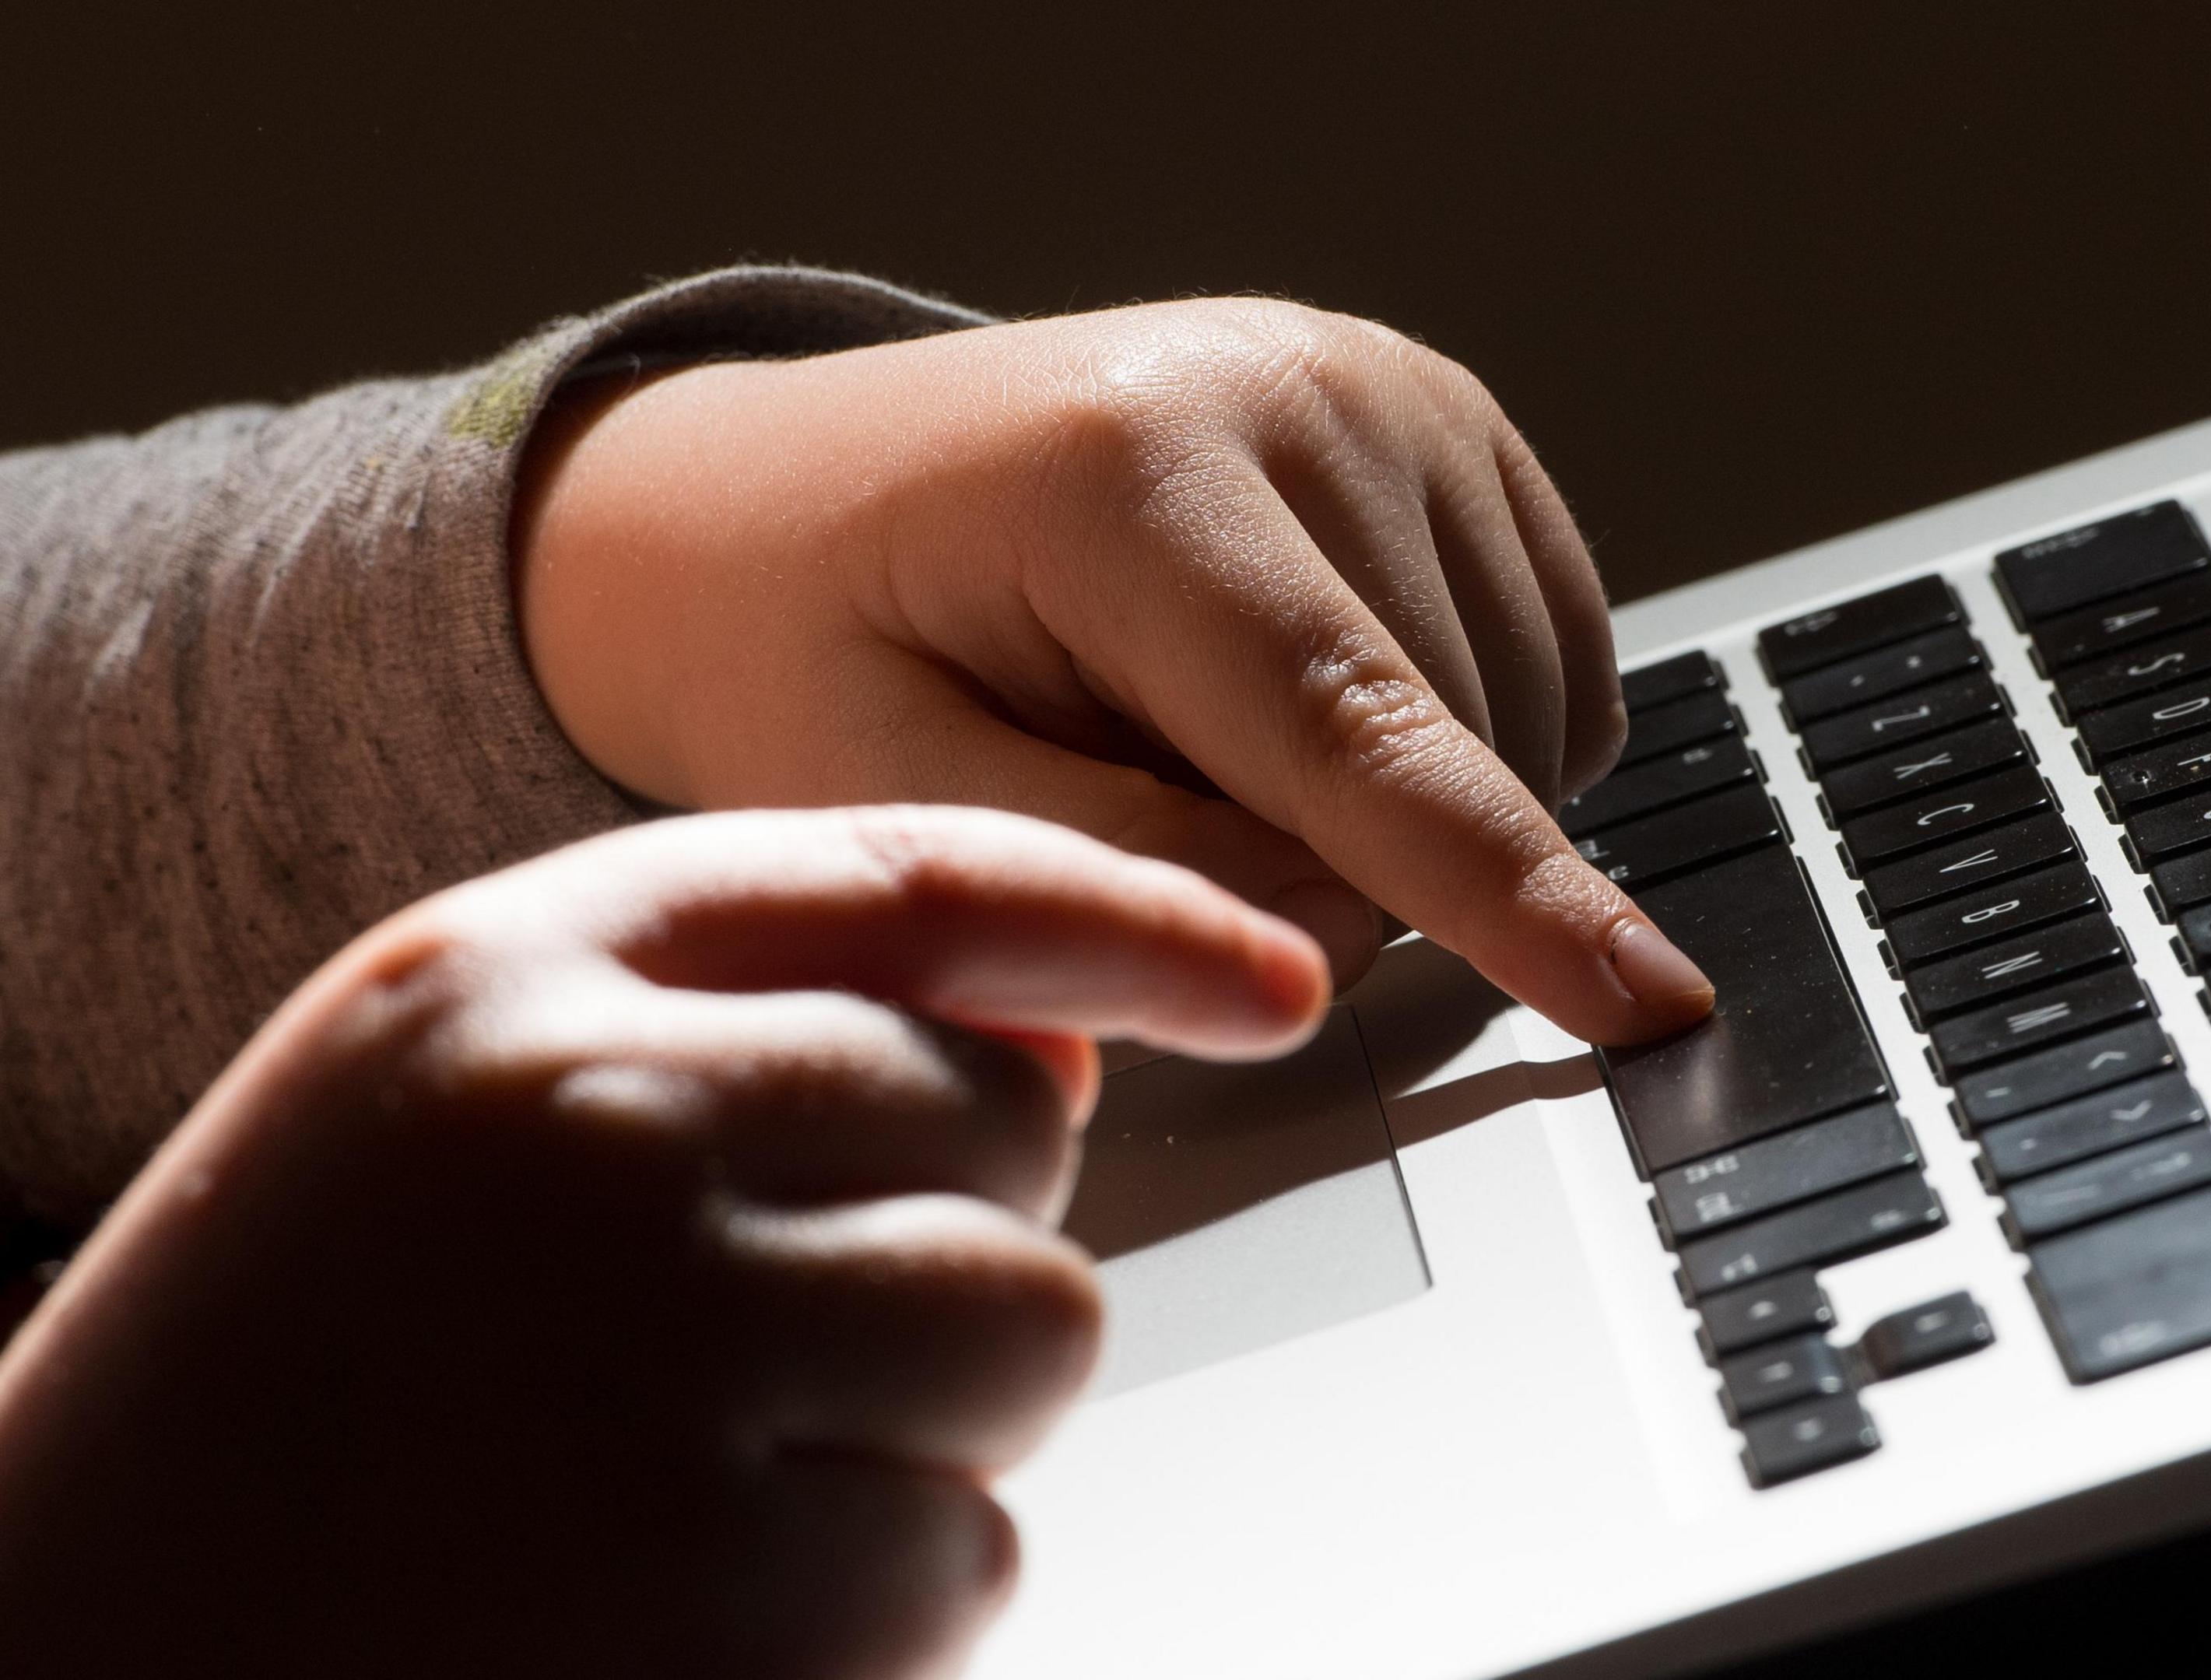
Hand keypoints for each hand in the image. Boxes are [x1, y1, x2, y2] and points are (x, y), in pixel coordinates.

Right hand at [0, 806, 1326, 1676]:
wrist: (81, 1649)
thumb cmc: (278, 1390)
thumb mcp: (439, 1112)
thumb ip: (731, 1023)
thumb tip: (1068, 1039)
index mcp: (503, 979)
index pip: (921, 879)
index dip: (1135, 918)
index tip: (1277, 971)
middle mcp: (596, 1126)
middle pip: (1011, 1126)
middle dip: (950, 1236)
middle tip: (751, 1337)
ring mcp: (671, 1357)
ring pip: (1037, 1333)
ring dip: (935, 1424)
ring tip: (707, 1472)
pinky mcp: (739, 1591)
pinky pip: (976, 1550)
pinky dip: (882, 1597)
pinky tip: (693, 1598)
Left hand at [512, 299, 1712, 1044]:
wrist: (789, 499)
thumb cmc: (815, 648)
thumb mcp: (886, 792)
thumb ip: (1117, 874)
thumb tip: (1339, 935)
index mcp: (1136, 474)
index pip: (1357, 733)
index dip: (1505, 892)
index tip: (1644, 1002)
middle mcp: (1299, 390)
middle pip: (1447, 748)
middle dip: (1339, 862)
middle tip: (1139, 804)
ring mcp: (1393, 390)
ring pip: (1522, 716)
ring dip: (1405, 803)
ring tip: (1203, 738)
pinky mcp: (1451, 423)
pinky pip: (1551, 660)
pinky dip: (1471, 737)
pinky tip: (1308, 711)